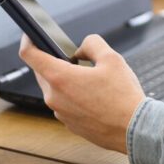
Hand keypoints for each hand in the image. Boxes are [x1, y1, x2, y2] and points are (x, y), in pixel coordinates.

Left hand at [19, 34, 145, 152]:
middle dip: (53, 60)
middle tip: (73, 56)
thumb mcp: (111, 58)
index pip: (29, 55)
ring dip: (64, 79)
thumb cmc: (124, 96)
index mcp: (60, 78)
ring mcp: (60, 113)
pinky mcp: (69, 124)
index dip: (28, 39)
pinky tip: (92, 94)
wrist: (135, 130)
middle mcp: (54, 98)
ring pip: (53, 88)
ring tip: (88, 76)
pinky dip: (71, 95)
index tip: (31, 33)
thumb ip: (91, 44)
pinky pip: (63, 103)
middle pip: (41, 71)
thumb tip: (80, 50)